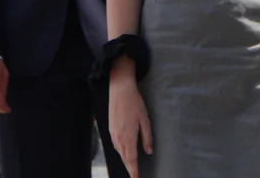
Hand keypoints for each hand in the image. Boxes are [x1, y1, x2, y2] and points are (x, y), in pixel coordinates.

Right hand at [109, 59, 152, 177]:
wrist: (120, 90)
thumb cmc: (134, 103)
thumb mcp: (145, 120)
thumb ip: (147, 137)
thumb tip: (149, 151)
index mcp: (128, 137)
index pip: (132, 159)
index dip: (134, 171)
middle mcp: (119, 138)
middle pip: (125, 158)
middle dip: (130, 167)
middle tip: (135, 174)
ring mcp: (113, 134)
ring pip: (120, 152)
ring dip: (126, 159)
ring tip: (131, 165)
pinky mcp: (111, 129)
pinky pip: (116, 145)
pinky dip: (121, 151)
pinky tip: (125, 151)